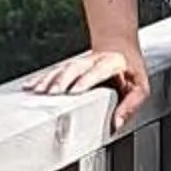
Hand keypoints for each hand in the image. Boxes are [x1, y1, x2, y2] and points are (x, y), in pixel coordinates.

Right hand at [24, 42, 150, 130]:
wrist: (119, 47)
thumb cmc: (131, 72)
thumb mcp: (141, 87)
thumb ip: (131, 104)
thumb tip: (116, 123)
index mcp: (112, 62)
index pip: (98, 70)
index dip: (85, 80)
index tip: (74, 91)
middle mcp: (93, 60)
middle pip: (75, 68)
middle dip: (62, 80)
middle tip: (51, 93)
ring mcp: (79, 62)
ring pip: (61, 69)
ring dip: (48, 81)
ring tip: (36, 92)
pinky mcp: (69, 67)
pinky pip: (53, 72)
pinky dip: (40, 80)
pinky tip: (29, 87)